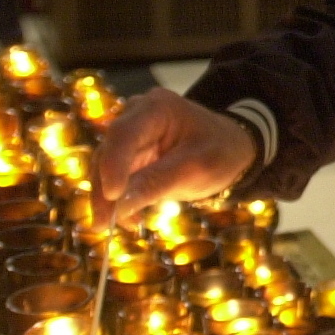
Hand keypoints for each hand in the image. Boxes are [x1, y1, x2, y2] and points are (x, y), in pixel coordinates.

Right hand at [93, 88, 256, 226]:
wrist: (231, 150)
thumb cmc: (220, 152)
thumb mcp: (197, 168)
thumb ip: (158, 182)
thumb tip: (119, 205)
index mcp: (157, 108)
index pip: (124, 134)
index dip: (113, 165)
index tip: (112, 196)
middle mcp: (137, 116)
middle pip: (109, 152)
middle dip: (104, 189)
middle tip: (103, 224)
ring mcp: (132, 136)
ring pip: (105, 168)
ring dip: (107, 199)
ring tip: (117, 226)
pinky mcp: (130, 155)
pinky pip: (115, 178)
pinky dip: (118, 200)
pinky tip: (130, 219)